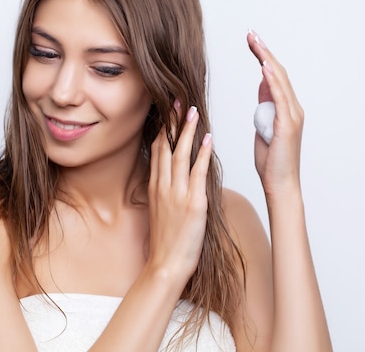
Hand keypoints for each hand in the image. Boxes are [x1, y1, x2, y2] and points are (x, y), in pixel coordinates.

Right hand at [146, 103, 212, 283]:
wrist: (166, 264)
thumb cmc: (166, 242)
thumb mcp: (160, 211)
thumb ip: (165, 191)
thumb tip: (172, 178)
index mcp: (156, 187)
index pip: (158, 151)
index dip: (164, 129)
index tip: (169, 112)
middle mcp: (164, 187)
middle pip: (167, 147)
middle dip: (173, 122)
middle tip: (179, 100)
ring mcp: (177, 194)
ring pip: (180, 155)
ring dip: (188, 132)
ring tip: (193, 112)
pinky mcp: (193, 204)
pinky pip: (198, 173)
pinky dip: (203, 154)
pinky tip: (208, 139)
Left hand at [247, 30, 303, 196]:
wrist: (280, 184)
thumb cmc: (271, 161)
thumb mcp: (263, 127)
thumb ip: (265, 106)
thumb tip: (262, 85)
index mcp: (285, 109)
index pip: (273, 76)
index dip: (263, 57)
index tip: (252, 41)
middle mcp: (292, 108)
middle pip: (277, 72)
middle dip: (263, 51)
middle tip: (251, 33)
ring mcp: (292, 116)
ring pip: (280, 80)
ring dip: (266, 59)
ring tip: (255, 42)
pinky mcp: (287, 125)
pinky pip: (280, 97)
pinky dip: (272, 80)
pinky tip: (264, 66)